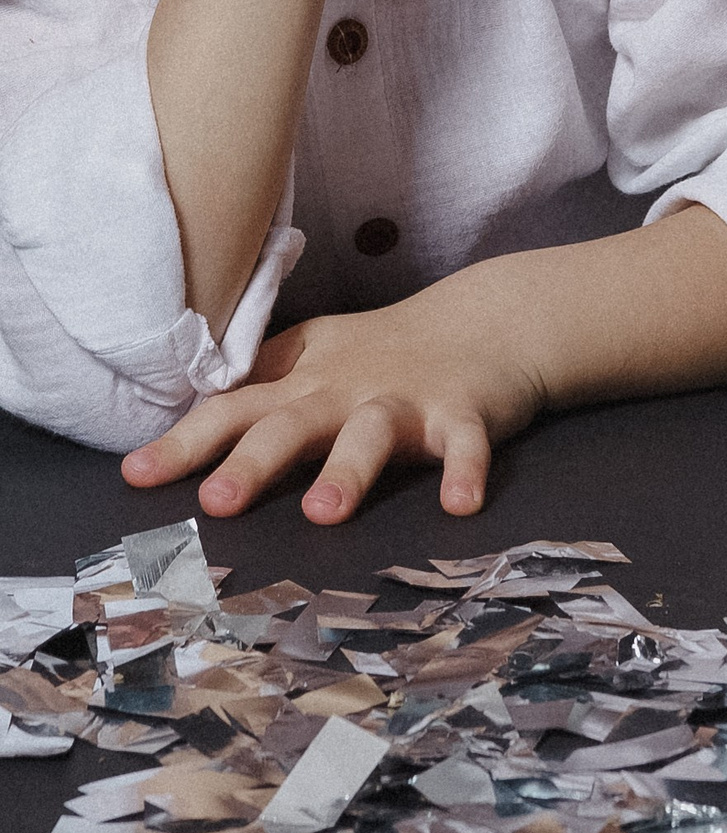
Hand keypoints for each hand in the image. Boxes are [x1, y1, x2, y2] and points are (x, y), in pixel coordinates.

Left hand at [120, 274, 547, 522]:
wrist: (487, 319)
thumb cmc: (386, 350)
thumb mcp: (317, 355)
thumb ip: (260, 383)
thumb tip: (187, 418)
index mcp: (306, 380)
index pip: (234, 408)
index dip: (185, 441)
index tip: (134, 475)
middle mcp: (348, 389)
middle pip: (293, 423)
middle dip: (255, 461)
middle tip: (217, 501)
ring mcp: (408, 399)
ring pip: (372, 435)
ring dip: (348, 471)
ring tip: (322, 513)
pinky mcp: (464, 412)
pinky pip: (464, 444)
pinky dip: (465, 470)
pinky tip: (459, 505)